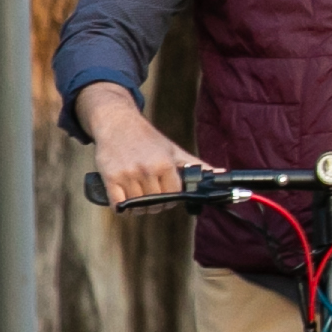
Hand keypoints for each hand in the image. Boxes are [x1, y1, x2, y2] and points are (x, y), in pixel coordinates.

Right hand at [79, 85, 200, 205]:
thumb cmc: (147, 139)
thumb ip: (195, 164)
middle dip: (156, 205)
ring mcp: (127, 175)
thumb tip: (220, 172)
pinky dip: (123, 208)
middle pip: (156, 203)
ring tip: (140, 198)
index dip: (172, 199)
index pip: (174, 195)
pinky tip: (125, 201)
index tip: (168, 197)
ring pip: (137, 206)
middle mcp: (147, 170)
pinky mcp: (110, 178)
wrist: (117, 123)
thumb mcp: (173, 149)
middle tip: (153, 198)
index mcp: (165, 164)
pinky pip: (118, 204)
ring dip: (139, 208)